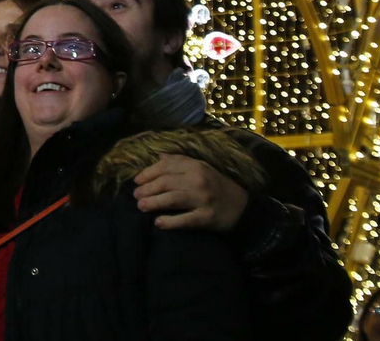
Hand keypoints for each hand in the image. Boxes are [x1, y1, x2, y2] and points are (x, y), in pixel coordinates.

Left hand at [133, 153, 249, 231]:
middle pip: (166, 183)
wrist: (244, 208)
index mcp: (196, 166)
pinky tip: (158, 223)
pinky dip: (170, 222)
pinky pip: (185, 220)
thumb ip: (181, 161)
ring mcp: (203, 199)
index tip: (136, 180)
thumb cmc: (219, 186)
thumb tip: (159, 156)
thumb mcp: (203, 168)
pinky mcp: (207, 218)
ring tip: (141, 206)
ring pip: (172, 199)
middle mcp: (198, 180)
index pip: (167, 166)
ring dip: (153, 203)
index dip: (149, 173)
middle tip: (135, 196)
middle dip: (147, 189)